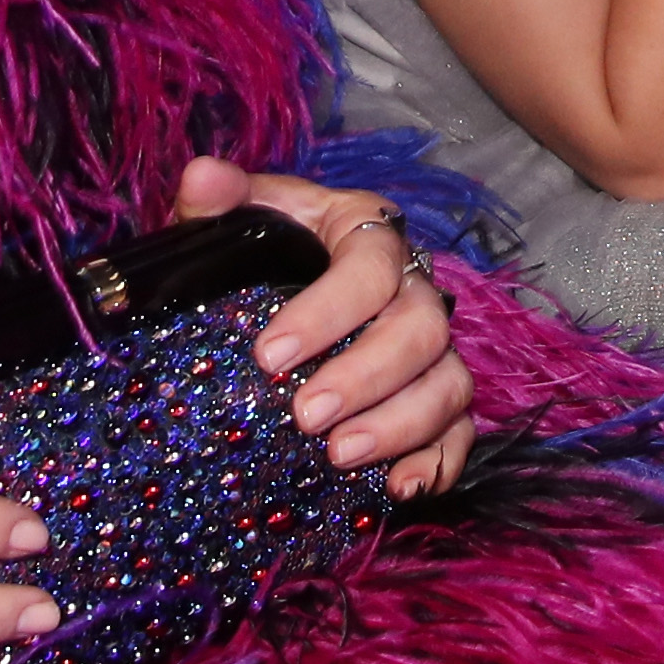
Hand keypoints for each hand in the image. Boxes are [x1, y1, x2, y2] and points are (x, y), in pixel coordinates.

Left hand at [221, 157, 474, 495]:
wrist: (280, 283)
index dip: (327, 312)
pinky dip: (438, 462)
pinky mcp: (441, 398)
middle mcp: (414, 285)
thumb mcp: (238, 220)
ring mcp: (434, 347)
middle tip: (304, 417)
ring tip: (338, 457)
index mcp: (367, 233)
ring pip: (448, 382)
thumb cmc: (261, 249)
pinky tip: (398, 489)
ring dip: (400, 424)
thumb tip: (203, 174)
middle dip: (364, 378)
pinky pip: (459, 431)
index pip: (369, 265)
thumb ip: (219, 201)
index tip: (269, 356)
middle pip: (421, 329)